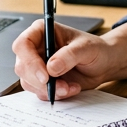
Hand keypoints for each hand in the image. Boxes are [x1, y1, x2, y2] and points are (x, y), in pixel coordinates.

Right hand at [11, 20, 126, 100]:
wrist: (104, 64)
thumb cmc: (96, 49)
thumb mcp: (86, 48)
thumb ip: (69, 55)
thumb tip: (51, 67)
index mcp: (42, 32)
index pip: (23, 45)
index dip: (29, 61)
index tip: (45, 76)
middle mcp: (36, 49)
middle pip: (22, 67)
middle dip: (40, 81)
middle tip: (60, 86)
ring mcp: (37, 66)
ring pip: (28, 83)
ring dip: (49, 90)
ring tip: (70, 87)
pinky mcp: (43, 81)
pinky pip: (40, 92)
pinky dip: (54, 95)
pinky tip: (70, 88)